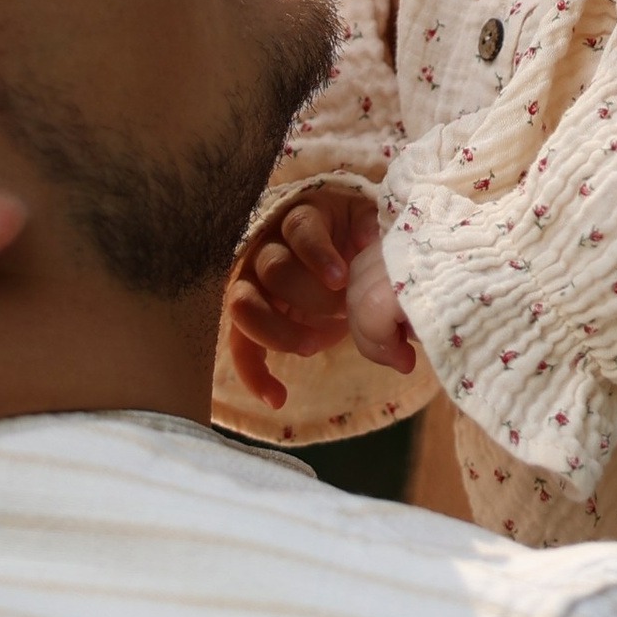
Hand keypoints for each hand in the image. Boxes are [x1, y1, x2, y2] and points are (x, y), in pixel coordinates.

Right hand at [226, 187, 415, 411]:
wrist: (336, 255)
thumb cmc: (351, 237)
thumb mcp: (366, 224)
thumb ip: (373, 231)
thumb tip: (377, 245)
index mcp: (303, 219)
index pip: (300, 229)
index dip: (318, 254)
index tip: (342, 279)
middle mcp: (268, 247)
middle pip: (273, 268)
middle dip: (310, 296)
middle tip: (343, 312)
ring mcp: (253, 282)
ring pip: (243, 305)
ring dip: (277, 331)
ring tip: (312, 346)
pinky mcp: (250, 318)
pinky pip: (239, 345)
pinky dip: (253, 374)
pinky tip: (277, 397)